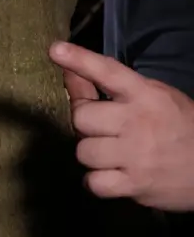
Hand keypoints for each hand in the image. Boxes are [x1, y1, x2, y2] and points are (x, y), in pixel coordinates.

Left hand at [49, 41, 193, 211]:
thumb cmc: (182, 127)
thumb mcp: (155, 97)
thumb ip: (112, 86)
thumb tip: (69, 73)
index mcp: (146, 95)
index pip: (108, 72)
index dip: (80, 60)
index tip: (56, 51)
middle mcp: (138, 123)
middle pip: (81, 118)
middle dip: (86, 124)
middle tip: (103, 129)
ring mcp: (136, 156)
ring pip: (83, 151)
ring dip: (92, 154)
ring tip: (112, 154)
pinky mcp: (135, 185)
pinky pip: (94, 182)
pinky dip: (98, 181)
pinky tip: (112, 175)